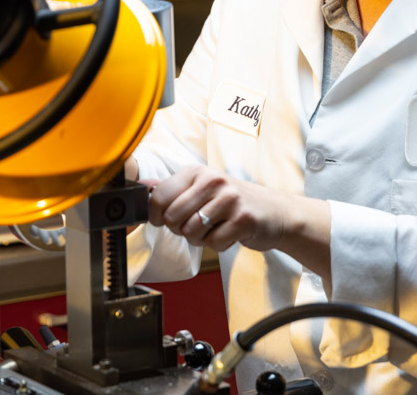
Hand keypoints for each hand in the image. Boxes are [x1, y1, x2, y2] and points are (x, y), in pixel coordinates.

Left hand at [147, 165, 282, 250]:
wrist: (276, 212)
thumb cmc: (234, 202)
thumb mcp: (203, 189)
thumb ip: (173, 190)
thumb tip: (141, 187)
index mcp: (197, 171)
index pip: (158, 196)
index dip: (157, 216)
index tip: (167, 220)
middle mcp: (212, 180)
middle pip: (172, 218)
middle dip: (180, 229)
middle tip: (198, 225)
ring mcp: (229, 198)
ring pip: (191, 232)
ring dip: (200, 239)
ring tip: (215, 228)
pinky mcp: (243, 218)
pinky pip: (213, 243)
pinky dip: (218, 245)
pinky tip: (229, 233)